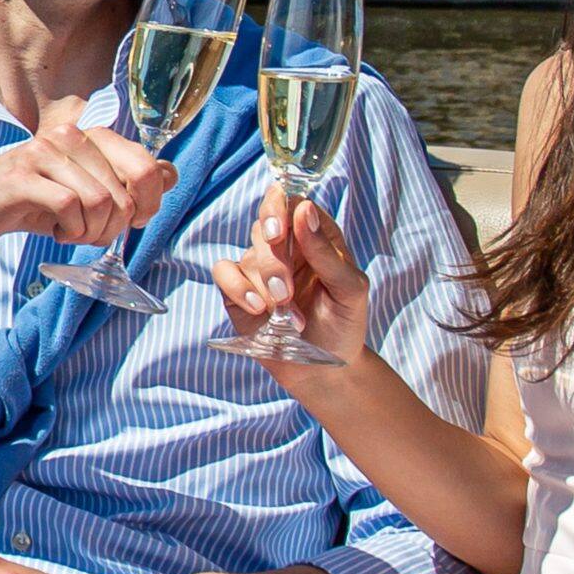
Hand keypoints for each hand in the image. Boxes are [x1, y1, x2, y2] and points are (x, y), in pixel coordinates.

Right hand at [0, 92, 174, 258]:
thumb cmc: (34, 204)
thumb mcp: (85, 192)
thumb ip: (127, 182)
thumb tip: (171, 176)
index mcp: (92, 136)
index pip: (149, 167)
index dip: (149, 204)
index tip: (130, 222)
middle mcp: (71, 135)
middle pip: (126, 191)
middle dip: (116, 226)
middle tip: (92, 233)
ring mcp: (45, 152)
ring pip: (100, 202)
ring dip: (92, 232)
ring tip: (73, 232)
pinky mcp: (24, 176)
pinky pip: (70, 208)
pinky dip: (70, 231)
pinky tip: (58, 232)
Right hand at [214, 188, 372, 366]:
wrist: (324, 371)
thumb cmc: (344, 325)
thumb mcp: (349, 290)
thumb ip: (327, 252)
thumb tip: (304, 209)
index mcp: (316, 237)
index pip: (291, 201)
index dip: (278, 208)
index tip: (279, 232)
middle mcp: (286, 247)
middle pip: (264, 226)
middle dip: (273, 260)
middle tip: (286, 290)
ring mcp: (260, 268)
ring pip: (248, 255)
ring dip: (265, 286)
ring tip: (287, 315)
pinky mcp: (238, 290)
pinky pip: (223, 272)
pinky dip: (238, 288)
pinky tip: (258, 309)